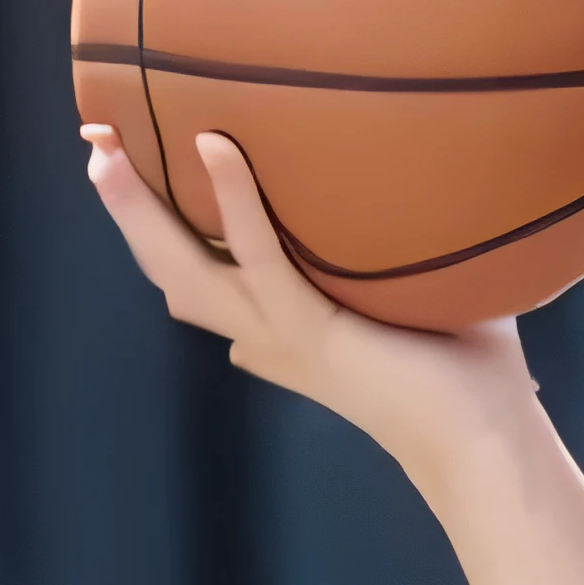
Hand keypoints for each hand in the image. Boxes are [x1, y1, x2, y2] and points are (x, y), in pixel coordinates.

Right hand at [82, 124, 534, 482]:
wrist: (486, 439)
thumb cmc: (468, 370)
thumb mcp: (416, 301)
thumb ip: (399, 257)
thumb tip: (426, 198)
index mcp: (280, 334)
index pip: (202, 281)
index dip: (162, 236)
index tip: (136, 181)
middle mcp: (265, 335)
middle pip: (171, 269)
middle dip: (128, 211)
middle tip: (97, 145)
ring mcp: (281, 335)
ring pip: (183, 268)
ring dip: (139, 210)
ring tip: (108, 146)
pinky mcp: (309, 331)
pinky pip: (260, 256)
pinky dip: (234, 199)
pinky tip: (215, 144)